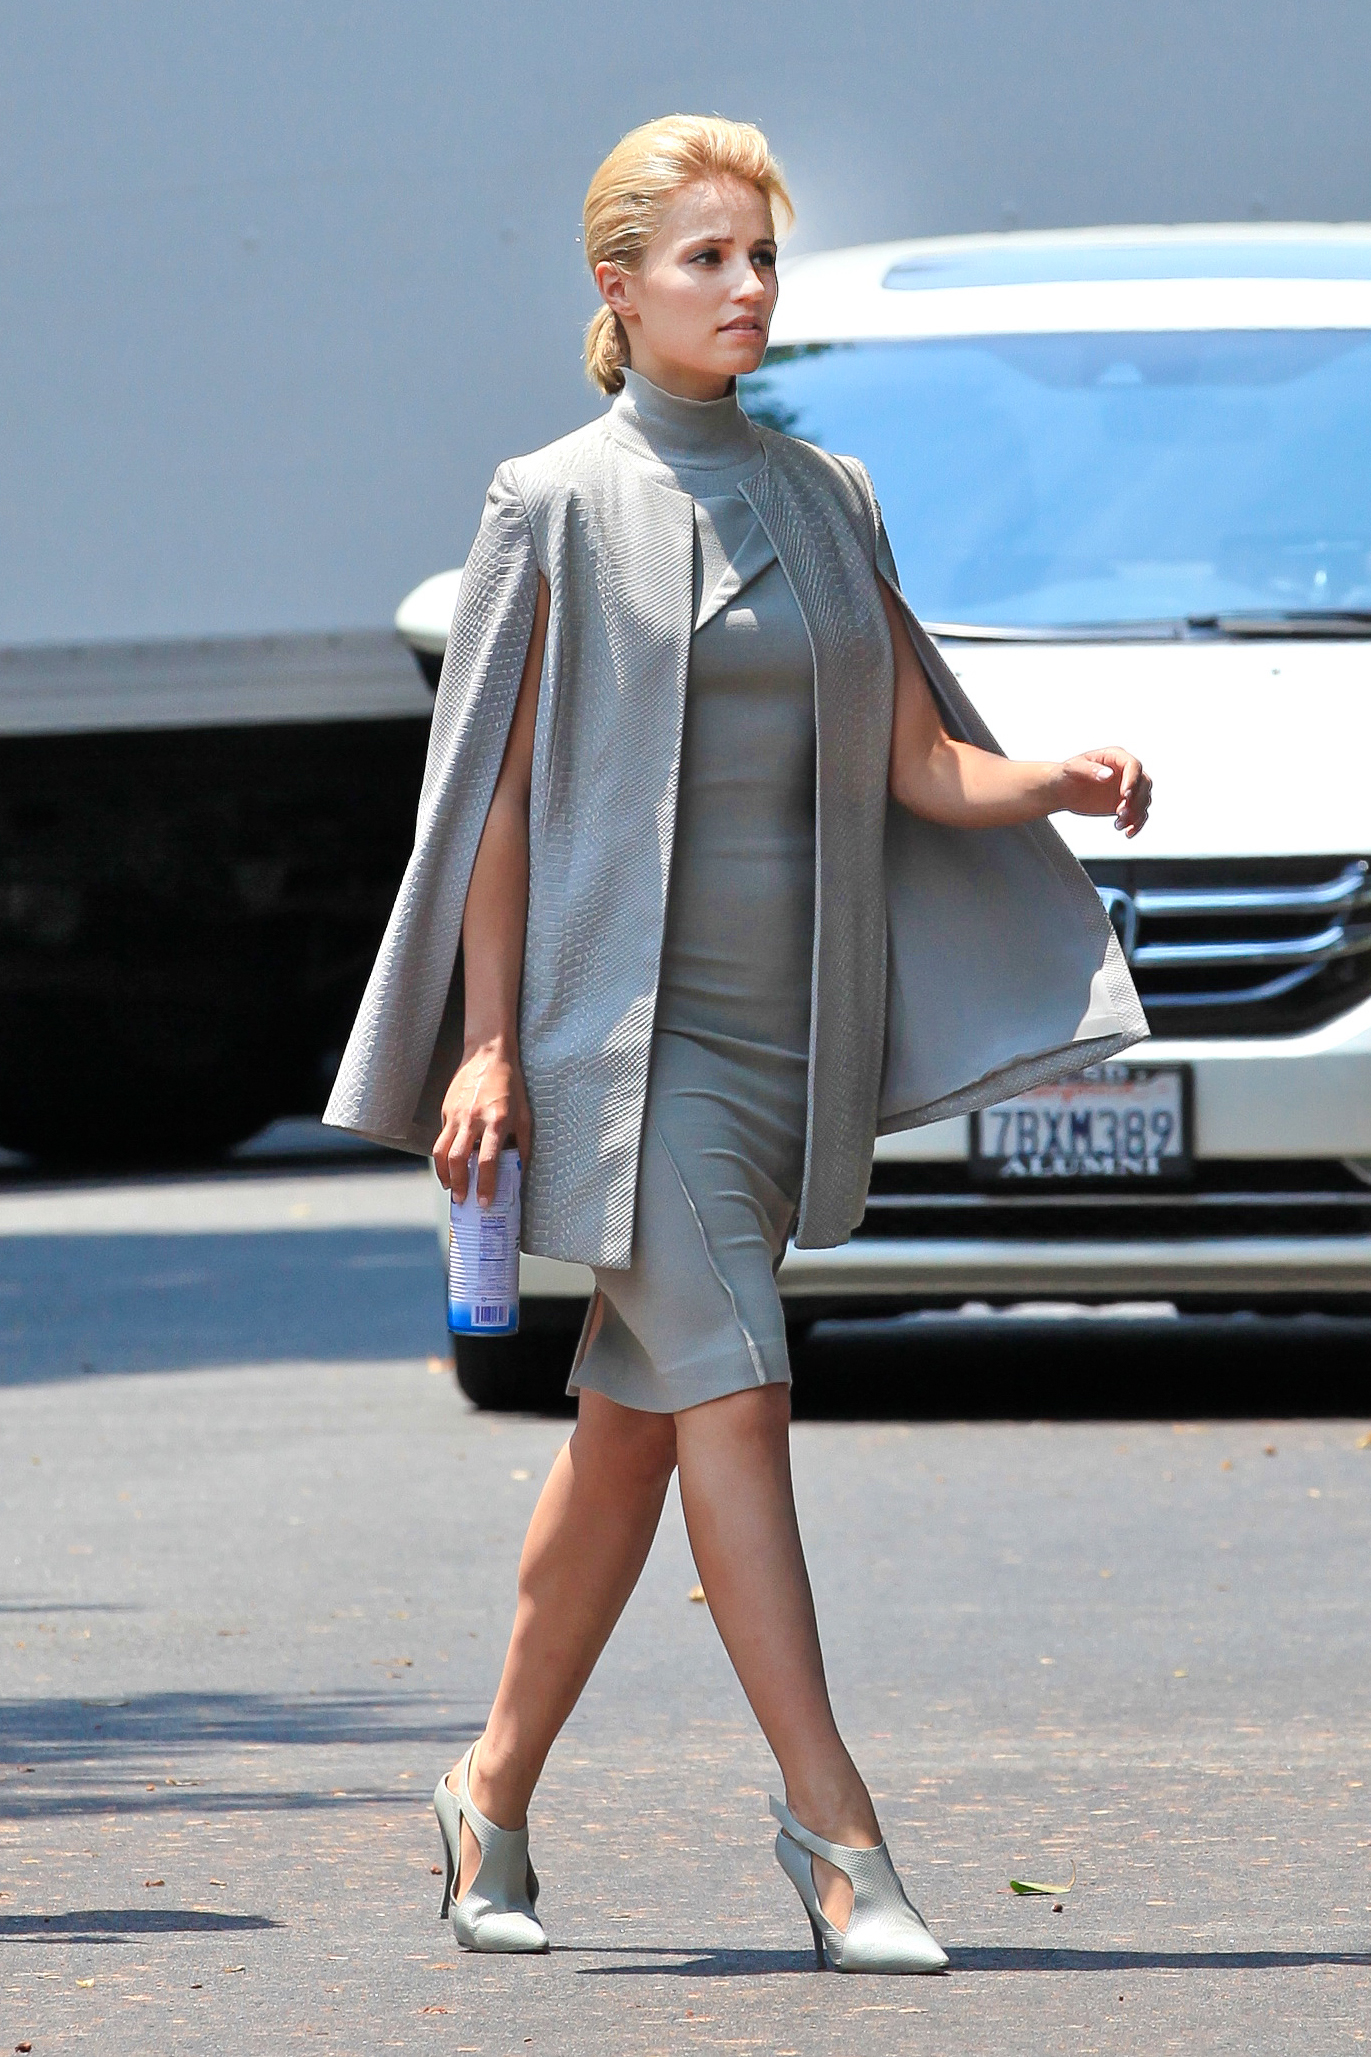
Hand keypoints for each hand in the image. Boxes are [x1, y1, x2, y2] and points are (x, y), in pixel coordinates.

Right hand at [432, 1036, 531, 1205]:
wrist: (488, 1054)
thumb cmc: (511, 1086)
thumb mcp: (525, 1115)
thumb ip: (522, 1144)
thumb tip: (518, 1173)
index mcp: (497, 1121)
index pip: (488, 1160)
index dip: (486, 1184)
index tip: (485, 1202)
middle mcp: (473, 1119)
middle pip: (458, 1159)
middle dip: (458, 1184)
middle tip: (461, 1200)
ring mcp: (456, 1114)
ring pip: (441, 1151)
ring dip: (444, 1174)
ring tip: (450, 1188)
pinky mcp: (446, 1110)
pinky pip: (441, 1138)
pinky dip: (443, 1155)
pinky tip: (449, 1166)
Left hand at [1054, 746, 1152, 837]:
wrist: (1062, 790)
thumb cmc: (1066, 774)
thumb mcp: (1073, 768)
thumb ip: (1090, 770)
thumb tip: (1108, 775)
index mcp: (1115, 757)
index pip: (1133, 765)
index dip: (1132, 780)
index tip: (1125, 795)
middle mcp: (1125, 771)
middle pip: (1144, 784)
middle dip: (1135, 800)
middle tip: (1119, 812)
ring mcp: (1127, 788)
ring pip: (1143, 800)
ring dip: (1135, 814)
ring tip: (1119, 824)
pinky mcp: (1125, 803)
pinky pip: (1138, 813)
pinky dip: (1136, 824)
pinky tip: (1127, 832)